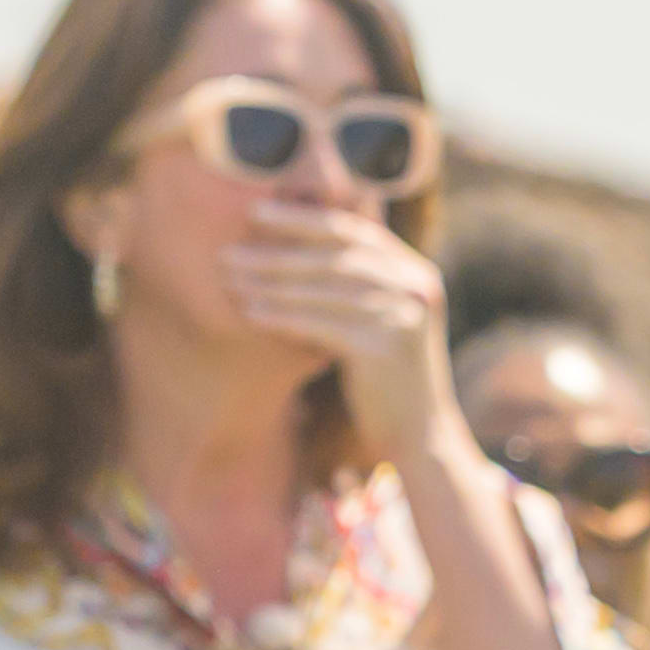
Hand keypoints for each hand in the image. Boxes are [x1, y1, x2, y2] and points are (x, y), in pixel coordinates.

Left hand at [220, 211, 456, 443]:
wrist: (419, 436)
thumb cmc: (385, 378)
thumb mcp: (379, 321)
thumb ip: (356, 284)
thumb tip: (291, 245)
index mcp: (416, 273)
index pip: (352, 233)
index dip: (301, 219)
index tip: (255, 213)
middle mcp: (416, 288)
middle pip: (335, 256)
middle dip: (278, 249)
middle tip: (230, 249)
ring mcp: (404, 317)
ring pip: (325, 289)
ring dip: (271, 282)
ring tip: (230, 280)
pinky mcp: (385, 349)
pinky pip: (322, 324)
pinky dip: (283, 316)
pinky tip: (250, 313)